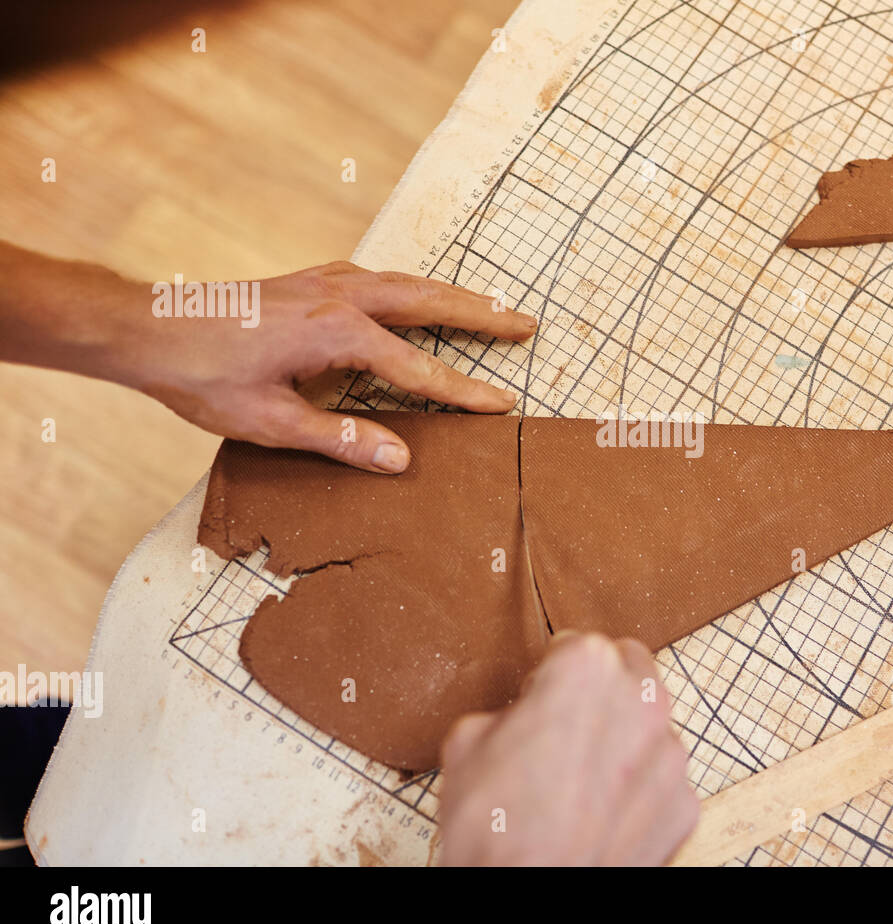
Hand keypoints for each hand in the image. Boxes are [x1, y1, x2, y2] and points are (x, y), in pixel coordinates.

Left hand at [0, 244, 536, 472]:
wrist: (150, 327)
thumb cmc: (204, 377)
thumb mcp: (272, 422)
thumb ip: (342, 440)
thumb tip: (400, 460)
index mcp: (339, 334)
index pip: (419, 368)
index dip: (462, 392)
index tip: (502, 405)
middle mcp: (341, 297)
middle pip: (430, 301)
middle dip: (482, 315)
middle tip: (526, 324)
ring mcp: (326, 282)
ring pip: (408, 282)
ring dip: (454, 295)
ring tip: (491, 307)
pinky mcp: (311, 281)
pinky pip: (379, 278)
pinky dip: (413, 287)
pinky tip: (416, 297)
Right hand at [438, 632, 698, 865]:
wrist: (526, 894)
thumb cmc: (494, 825)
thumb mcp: (469, 739)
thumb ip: (512, 708)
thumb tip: (522, 718)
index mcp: (588, 667)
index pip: (574, 646)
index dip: (549, 675)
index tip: (539, 697)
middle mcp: (642, 701)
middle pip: (627, 673)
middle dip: (599, 694)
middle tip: (564, 729)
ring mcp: (670, 756)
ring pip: (648, 730)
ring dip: (621, 743)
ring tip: (578, 782)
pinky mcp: (684, 805)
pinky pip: (661, 783)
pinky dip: (638, 793)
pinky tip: (600, 814)